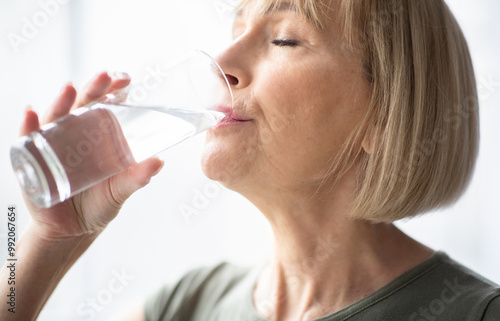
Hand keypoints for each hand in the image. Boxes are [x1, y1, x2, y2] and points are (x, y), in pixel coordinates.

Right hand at [20, 72, 163, 240]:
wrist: (72, 231)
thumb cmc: (98, 204)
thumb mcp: (121, 189)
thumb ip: (137, 176)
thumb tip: (159, 161)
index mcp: (98, 136)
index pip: (105, 106)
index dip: (113, 90)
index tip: (125, 79)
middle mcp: (75, 134)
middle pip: (82, 106)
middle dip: (92, 89)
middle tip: (104, 76)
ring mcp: (53, 145)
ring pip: (56, 117)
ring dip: (61, 101)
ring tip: (70, 89)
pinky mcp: (33, 160)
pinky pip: (28, 139)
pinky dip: (29, 126)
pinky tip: (32, 115)